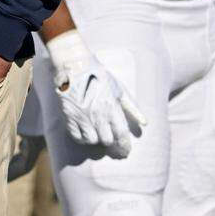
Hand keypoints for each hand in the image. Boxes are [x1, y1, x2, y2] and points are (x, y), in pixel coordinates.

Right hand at [45, 30, 145, 158]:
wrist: (75, 65)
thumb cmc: (99, 76)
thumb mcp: (119, 89)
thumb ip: (132, 107)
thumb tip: (145, 123)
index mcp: (111, 107)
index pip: (121, 134)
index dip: (125, 145)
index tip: (126, 150)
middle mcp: (97, 114)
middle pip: (107, 140)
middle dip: (111, 141)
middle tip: (111, 140)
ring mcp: (82, 115)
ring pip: (91, 140)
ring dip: (96, 139)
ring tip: (97, 134)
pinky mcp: (69, 115)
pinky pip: (76, 136)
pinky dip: (81, 138)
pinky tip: (85, 132)